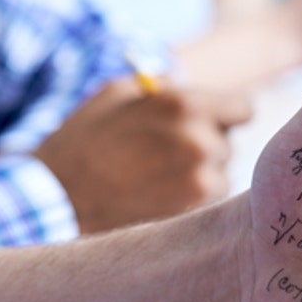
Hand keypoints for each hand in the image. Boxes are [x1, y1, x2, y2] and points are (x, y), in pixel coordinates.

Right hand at [35, 84, 253, 232]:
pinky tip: (158, 196)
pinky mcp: (192, 214)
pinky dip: (192, 200)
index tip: (214, 122)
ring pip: (221, 174)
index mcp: (185, 105)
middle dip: (207, 144)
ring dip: (201, 175)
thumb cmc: (85, 140)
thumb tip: (193, 88)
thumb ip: (165, 88)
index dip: (227, 114)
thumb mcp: (118, 93)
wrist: (57, 197)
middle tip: (168, 153)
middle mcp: (200, 142)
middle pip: (228, 142)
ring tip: (159, 176)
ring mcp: (200, 182)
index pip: (244, 108)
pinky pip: (209, 202)